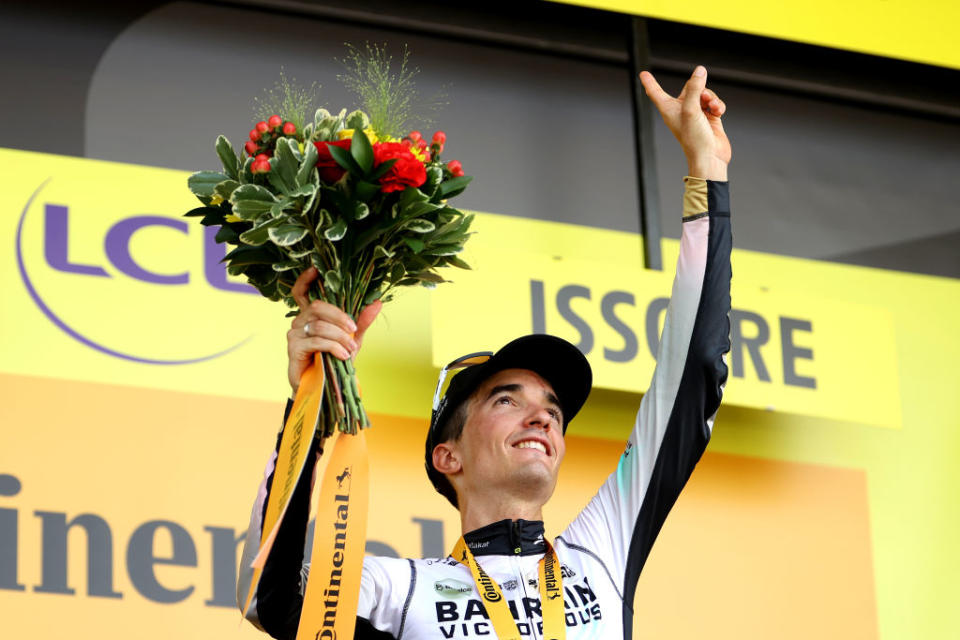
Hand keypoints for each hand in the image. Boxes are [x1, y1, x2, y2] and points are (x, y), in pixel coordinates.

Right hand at [286, 266, 381, 393]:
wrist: (324, 388)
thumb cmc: (334, 361)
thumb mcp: (351, 339)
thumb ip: (361, 321)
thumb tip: (378, 302)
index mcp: (311, 316)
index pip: (301, 292)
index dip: (305, 280)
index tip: (315, 269)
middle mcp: (299, 322)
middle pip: (317, 307)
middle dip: (339, 316)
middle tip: (353, 329)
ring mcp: (294, 335)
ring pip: (319, 325)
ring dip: (340, 336)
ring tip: (351, 349)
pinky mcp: (293, 349)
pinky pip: (316, 341)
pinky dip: (333, 347)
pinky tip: (343, 355)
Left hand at [639, 66, 730, 180]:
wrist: (710, 157)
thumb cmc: (694, 139)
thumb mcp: (691, 109)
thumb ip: (695, 88)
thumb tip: (700, 71)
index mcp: (668, 109)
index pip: (655, 92)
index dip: (650, 82)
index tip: (643, 73)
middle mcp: (681, 110)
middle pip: (689, 87)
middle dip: (699, 88)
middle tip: (703, 95)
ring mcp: (696, 113)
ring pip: (705, 94)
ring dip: (711, 98)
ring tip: (712, 107)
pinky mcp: (709, 117)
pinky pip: (714, 102)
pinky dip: (718, 105)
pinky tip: (718, 111)